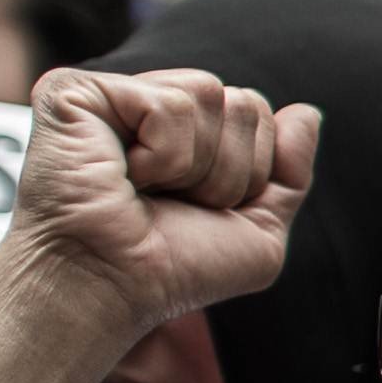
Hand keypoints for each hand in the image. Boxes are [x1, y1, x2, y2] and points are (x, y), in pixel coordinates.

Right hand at [0, 67, 317, 353]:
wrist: (109, 290)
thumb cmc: (169, 271)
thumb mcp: (257, 233)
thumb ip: (290, 173)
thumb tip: (307, 112)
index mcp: (182, 133)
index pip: (257, 113)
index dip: (251, 172)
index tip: (198, 209)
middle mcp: (145, 106)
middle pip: (243, 101)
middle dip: (228, 169)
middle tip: (170, 203)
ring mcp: (108, 94)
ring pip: (210, 93)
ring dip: (197, 166)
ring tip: (145, 191)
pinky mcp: (75, 92)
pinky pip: (171, 103)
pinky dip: (165, 156)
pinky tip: (125, 178)